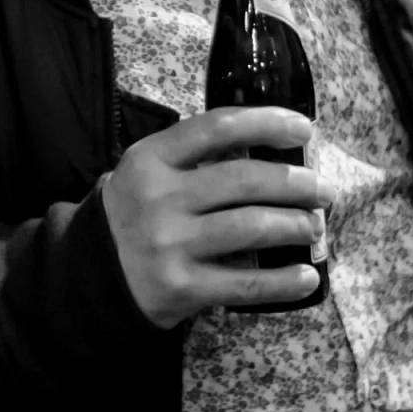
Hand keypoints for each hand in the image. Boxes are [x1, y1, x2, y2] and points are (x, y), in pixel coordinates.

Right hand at [101, 106, 333, 327]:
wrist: (88, 277)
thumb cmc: (136, 213)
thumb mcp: (150, 170)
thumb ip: (197, 155)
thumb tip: (276, 146)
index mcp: (152, 158)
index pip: (219, 127)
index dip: (268, 123)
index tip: (305, 128)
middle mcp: (159, 197)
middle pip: (245, 180)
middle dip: (297, 182)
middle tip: (324, 189)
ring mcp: (168, 244)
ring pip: (251, 227)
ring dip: (296, 225)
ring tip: (315, 225)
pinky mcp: (179, 287)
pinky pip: (244, 283)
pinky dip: (283, 280)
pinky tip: (306, 277)